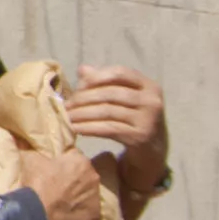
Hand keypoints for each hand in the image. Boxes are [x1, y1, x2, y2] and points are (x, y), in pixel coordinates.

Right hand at [19, 141, 110, 219]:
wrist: (38, 213)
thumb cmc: (37, 183)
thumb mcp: (29, 158)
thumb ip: (29, 146)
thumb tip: (20, 136)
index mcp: (81, 160)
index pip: (73, 156)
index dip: (62, 162)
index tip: (53, 168)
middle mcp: (93, 176)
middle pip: (83, 174)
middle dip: (73, 177)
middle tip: (57, 184)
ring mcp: (96, 197)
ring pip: (87, 191)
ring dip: (78, 193)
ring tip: (62, 200)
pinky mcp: (94, 214)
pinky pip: (88, 209)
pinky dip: (80, 210)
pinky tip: (68, 212)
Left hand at [71, 65, 170, 197]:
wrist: (151, 149)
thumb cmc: (133, 118)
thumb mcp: (123, 98)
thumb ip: (104, 82)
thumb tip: (83, 69)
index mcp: (149, 86)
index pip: (120, 72)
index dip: (97, 76)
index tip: (79, 85)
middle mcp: (152, 100)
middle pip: (111, 93)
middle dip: (84, 98)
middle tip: (66, 104)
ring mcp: (148, 119)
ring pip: (107, 111)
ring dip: (82, 114)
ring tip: (67, 117)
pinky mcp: (140, 136)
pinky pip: (108, 128)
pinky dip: (89, 128)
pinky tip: (76, 129)